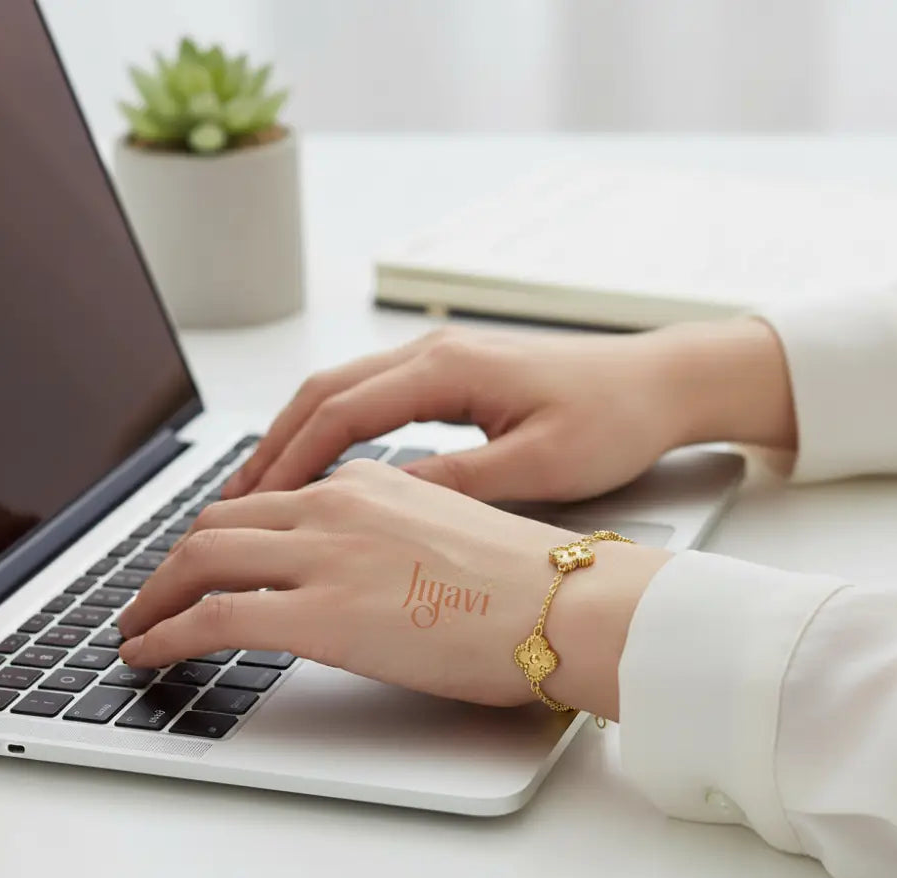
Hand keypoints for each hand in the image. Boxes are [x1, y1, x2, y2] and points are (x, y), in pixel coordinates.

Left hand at [118, 460, 669, 718]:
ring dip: (155, 595)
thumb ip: (396, 534)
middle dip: (172, 560)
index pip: (271, 498)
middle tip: (153, 592)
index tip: (207, 559)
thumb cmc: (531, 581)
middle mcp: (337, 505)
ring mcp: (324, 555)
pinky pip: (211, 618)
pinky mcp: (318, 614)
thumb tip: (368, 567)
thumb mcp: (451, 529)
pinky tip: (149, 654)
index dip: (224, 533)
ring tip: (139, 626)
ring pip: (200, 559)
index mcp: (372, 482)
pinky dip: (164, 634)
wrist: (567, 605)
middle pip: (220, 521)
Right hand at [223, 318, 794, 503]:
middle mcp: (435, 353)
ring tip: (263, 489)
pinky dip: (337, 430)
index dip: (289, 461)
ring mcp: (444, 359)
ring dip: (299, 436)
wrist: (662, 382)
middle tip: (234, 501)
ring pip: (345, 392)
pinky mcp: (457, 375)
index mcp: (448, 368)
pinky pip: (375, 398)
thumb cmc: (613, 417)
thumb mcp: (537, 463)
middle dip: (274, 445)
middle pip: (325, 394)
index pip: (341, 413)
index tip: (252, 506)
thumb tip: (381, 501)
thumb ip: (457, 481)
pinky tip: (329, 466)